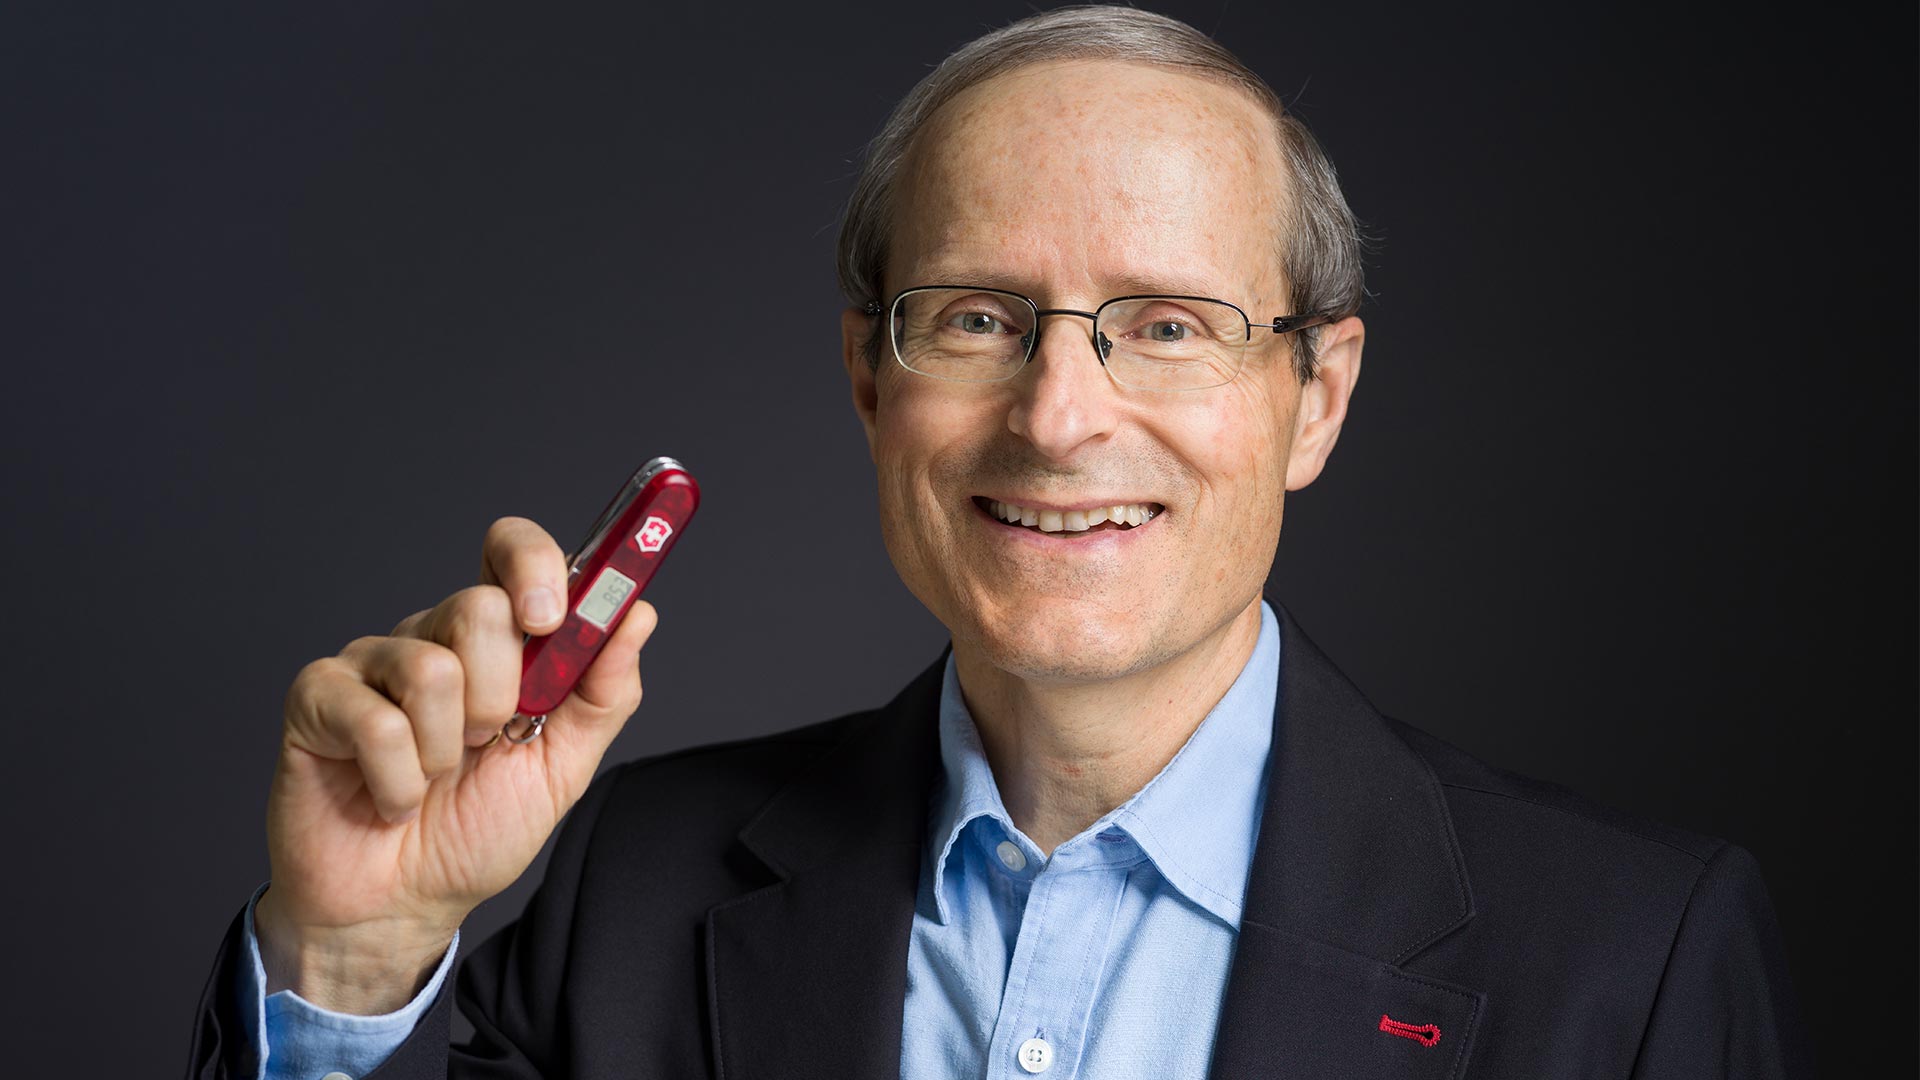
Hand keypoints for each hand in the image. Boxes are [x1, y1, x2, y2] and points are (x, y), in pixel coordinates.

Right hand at [253, 516, 656, 1012]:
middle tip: (485, 743)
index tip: (551, 619)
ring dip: (446, 750)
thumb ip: (603, 693)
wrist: (404, 905)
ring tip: (435, 778)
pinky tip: (391, 799)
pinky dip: (398, 782)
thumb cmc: (477, 832)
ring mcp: (371, 662)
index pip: (511, 551)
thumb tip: (638, 615)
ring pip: (430, 669)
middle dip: (501, 697)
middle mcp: (433, 636)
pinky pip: (377, 724)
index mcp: (496, 640)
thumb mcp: (562, 767)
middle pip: (479, 608)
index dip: (534, 564)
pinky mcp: (317, 697)